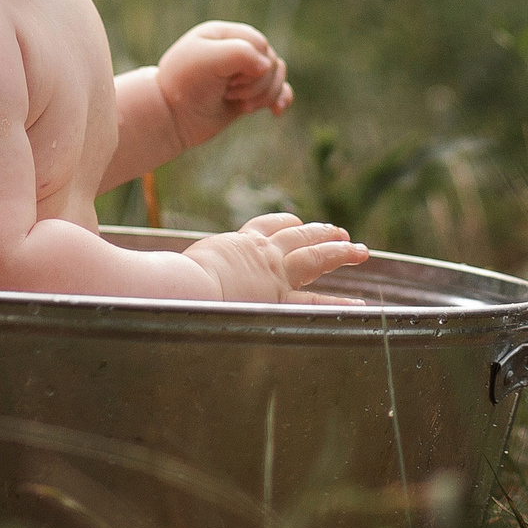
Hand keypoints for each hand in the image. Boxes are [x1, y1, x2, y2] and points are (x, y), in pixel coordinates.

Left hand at [156, 20, 290, 147]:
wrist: (169, 118)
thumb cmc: (183, 85)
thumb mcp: (206, 60)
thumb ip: (240, 54)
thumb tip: (269, 66)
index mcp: (225, 34)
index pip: (260, 44)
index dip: (252, 64)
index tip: (228, 79)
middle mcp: (236, 51)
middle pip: (272, 62)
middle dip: (256, 84)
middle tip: (228, 92)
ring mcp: (243, 74)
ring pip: (276, 78)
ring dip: (264, 96)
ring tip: (240, 104)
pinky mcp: (247, 95)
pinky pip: (277, 92)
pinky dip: (280, 100)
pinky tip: (276, 111)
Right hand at [186, 212, 366, 304]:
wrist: (188, 286)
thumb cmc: (177, 277)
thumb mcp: (186, 262)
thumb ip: (193, 266)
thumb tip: (168, 274)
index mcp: (240, 243)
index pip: (267, 226)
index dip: (284, 223)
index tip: (296, 221)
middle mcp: (263, 254)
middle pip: (299, 237)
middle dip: (321, 233)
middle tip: (340, 232)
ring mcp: (275, 275)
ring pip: (315, 258)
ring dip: (339, 253)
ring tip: (359, 250)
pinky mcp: (280, 299)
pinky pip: (315, 302)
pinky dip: (339, 304)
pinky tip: (359, 306)